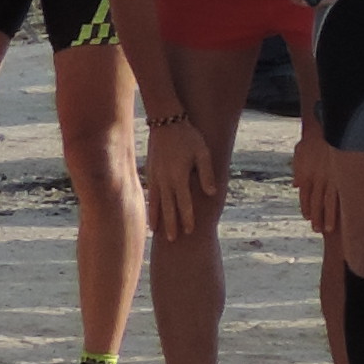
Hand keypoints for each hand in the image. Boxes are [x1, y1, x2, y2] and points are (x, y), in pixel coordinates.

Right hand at [142, 118, 224, 244]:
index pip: (184, 203)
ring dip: (157, 218)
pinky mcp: (150, 172)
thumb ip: (207, 174)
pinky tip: (151, 212)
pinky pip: (151, 193)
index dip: (187, 218)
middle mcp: (165, 180)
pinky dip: (151, 205)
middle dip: (171, 224)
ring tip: (157, 232)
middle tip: (173, 240)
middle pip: (168, 207)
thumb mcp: (203, 153)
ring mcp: (155, 176)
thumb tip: (212, 193)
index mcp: (178, 177)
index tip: (189, 231)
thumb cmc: (188, 137)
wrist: (166, 122)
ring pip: (156, 202)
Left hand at [289, 129, 338, 237]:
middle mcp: (317, 179)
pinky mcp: (342, 174)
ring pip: (329, 202)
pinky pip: (342, 192)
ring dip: (328, 217)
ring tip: (328, 229)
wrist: (325, 126)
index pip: (305, 196)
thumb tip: (295, 185)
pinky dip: (341, 204)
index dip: (306, 208)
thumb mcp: (299, 153)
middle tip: (317, 229)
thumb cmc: (312, 139)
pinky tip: (344, 213)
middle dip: (316, 217)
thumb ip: (297, 170)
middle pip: (316, 202)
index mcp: (305, 174)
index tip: (307, 218)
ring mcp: (330, 178)